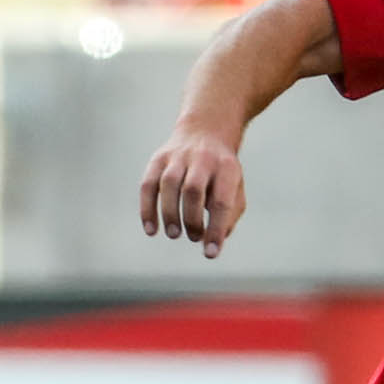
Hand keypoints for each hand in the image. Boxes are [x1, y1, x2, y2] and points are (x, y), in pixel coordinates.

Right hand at [139, 123, 247, 258]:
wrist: (206, 130)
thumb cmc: (222, 172)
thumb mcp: (236, 188)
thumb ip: (230, 215)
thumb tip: (214, 240)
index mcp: (227, 168)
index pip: (221, 202)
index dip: (216, 229)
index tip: (211, 253)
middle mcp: (202, 159)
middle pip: (193, 190)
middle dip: (191, 219)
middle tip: (193, 237)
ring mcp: (178, 156)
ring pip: (169, 184)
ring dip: (169, 214)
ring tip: (174, 234)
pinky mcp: (158, 159)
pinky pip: (148, 184)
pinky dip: (147, 208)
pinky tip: (150, 229)